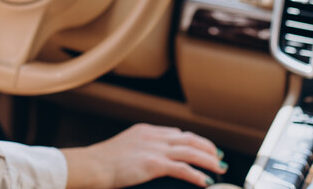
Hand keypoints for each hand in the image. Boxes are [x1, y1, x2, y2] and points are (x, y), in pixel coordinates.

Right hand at [62, 123, 226, 188]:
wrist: (92, 165)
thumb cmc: (101, 162)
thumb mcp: (123, 147)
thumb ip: (139, 148)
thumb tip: (149, 159)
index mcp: (145, 131)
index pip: (175, 133)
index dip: (192, 140)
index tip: (202, 148)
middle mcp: (152, 137)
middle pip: (188, 138)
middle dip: (206, 147)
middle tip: (219, 157)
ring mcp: (153, 149)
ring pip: (190, 151)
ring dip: (208, 160)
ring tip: (220, 168)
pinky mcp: (153, 164)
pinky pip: (182, 169)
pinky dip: (197, 175)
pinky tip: (205, 181)